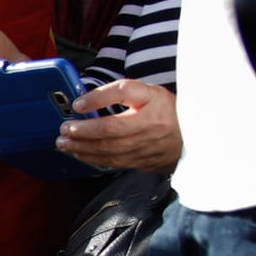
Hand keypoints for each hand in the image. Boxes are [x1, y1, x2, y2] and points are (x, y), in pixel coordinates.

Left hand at [57, 77, 182, 172]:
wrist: (192, 136)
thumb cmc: (165, 111)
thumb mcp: (148, 93)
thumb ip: (119, 93)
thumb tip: (84, 102)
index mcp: (154, 102)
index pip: (124, 93)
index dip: (99, 98)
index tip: (77, 103)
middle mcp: (151, 126)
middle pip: (111, 129)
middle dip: (82, 131)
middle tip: (63, 130)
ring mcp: (148, 147)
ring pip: (110, 150)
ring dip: (83, 148)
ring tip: (64, 144)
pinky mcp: (144, 162)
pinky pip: (114, 162)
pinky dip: (93, 158)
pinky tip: (79, 154)